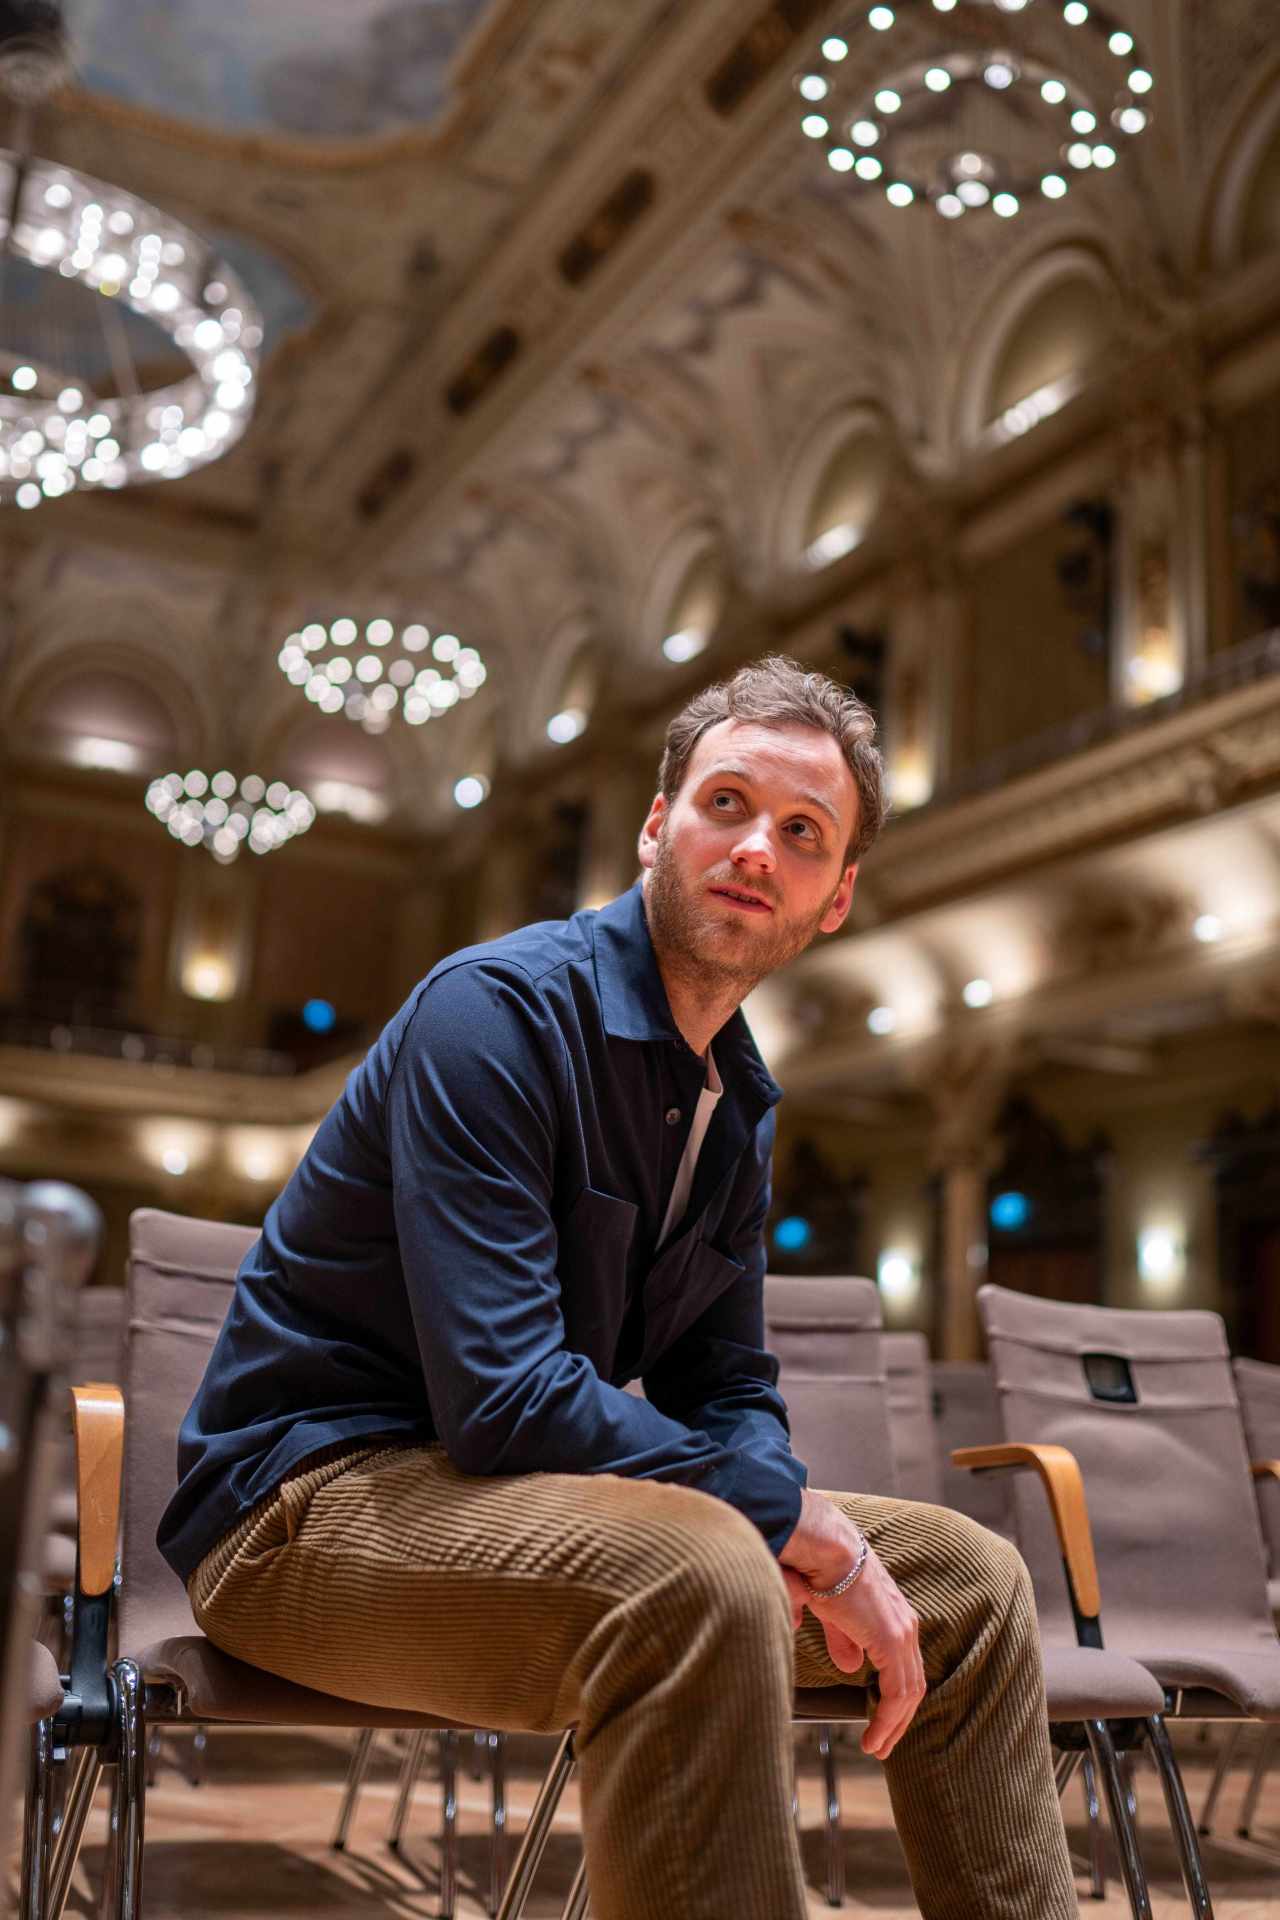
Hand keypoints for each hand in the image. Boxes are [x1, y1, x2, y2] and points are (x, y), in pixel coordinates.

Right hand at [780, 1491, 925, 1761]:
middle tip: (882, 1745)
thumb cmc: (822, 1570)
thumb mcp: (833, 1613)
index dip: (895, 1699)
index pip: (904, 1668)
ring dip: (893, 1726)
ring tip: (876, 1747)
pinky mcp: (891, 1640)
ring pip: (908, 1694)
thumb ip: (844, 1639)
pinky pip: (896, 1693)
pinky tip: (873, 1737)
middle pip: (912, 1684)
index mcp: (894, 1616)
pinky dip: (889, 1720)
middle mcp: (905, 1625)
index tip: (881, 1723)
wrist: (824, 1548)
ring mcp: (902, 1632)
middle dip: (898, 1719)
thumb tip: (850, 1666)